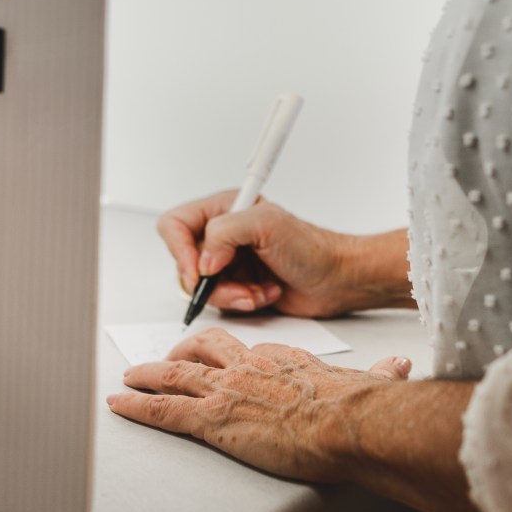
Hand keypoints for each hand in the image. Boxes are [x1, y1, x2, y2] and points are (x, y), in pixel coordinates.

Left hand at [107, 327, 412, 480]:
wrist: (348, 420)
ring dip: (147, 375)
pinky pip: (164, 409)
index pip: (248, 350)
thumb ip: (381, 375)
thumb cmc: (360, 408)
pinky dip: (137, 407)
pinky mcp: (213, 419)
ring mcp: (227, 390)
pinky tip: (119, 405)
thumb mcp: (371, 383)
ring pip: (175, 374)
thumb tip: (400, 368)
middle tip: (164, 359)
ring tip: (129, 377)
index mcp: (283, 359)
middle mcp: (248, 367)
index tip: (223, 359)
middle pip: (203, 349)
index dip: (230, 355)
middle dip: (179, 352)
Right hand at [158, 191, 401, 316]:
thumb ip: (225, 233)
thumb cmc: (311, 247)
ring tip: (258, 291)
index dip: (180, 251)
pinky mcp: (237, 286)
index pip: (175, 225)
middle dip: (212, 282)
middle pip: (185, 262)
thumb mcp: (267, 224)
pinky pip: (220, 303)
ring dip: (231, 295)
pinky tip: (265, 295)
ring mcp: (228, 262)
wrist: (336, 279)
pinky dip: (242, 303)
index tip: (199, 271)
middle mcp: (221, 235)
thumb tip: (201, 262)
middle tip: (239, 286)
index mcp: (223, 208)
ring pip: (202, 288)